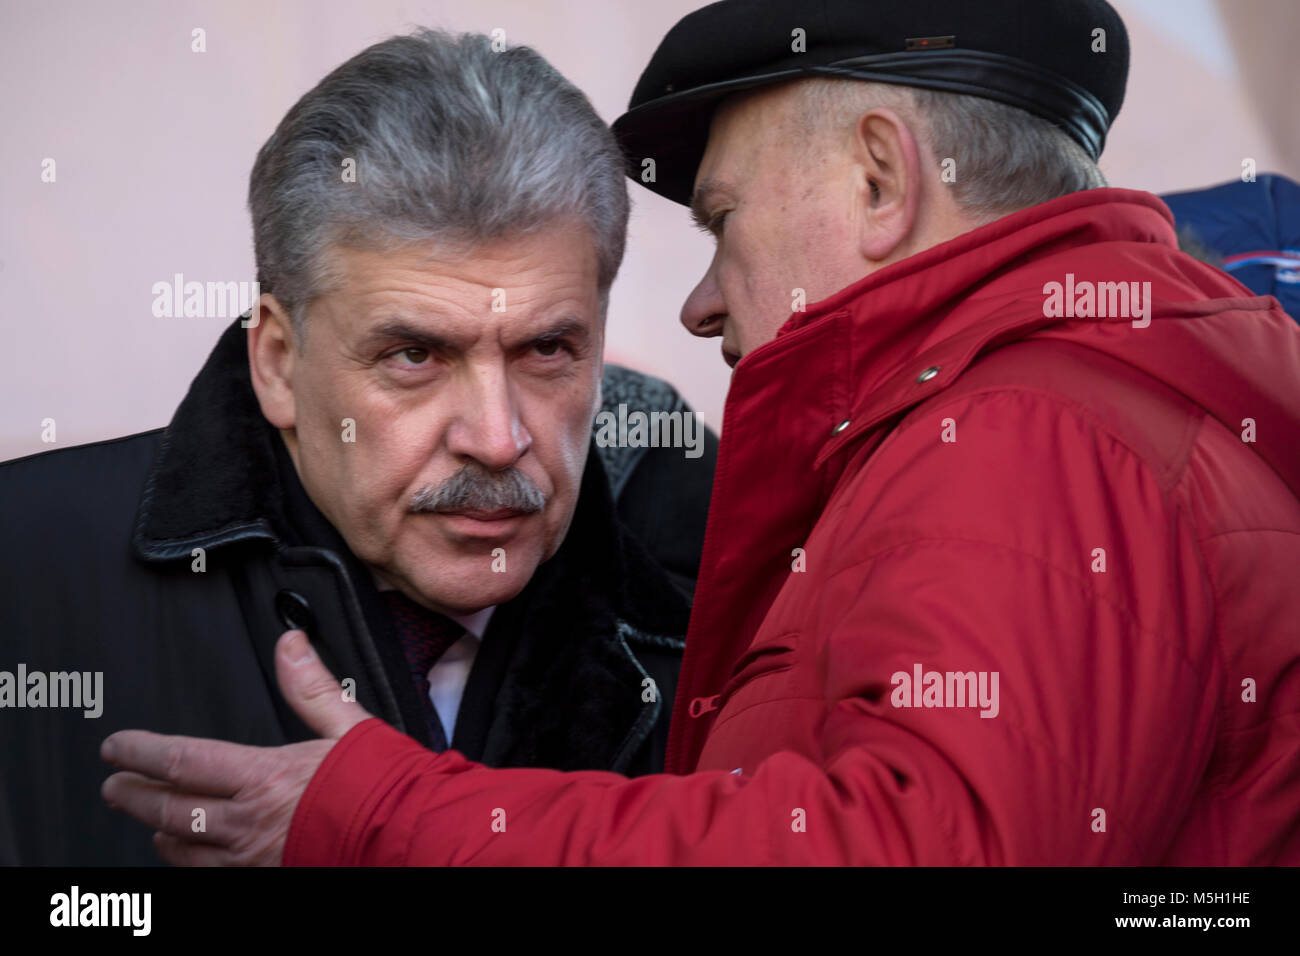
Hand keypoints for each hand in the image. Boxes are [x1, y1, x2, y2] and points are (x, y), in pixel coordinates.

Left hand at [100, 630, 369, 864]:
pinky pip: (210, 875)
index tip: (117, 748)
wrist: (409, 841)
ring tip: (150, 822)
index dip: (140, 752)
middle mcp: (248, 823)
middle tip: (114, 784)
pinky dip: (189, 862)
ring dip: (159, 831)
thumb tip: (289, 645)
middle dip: (133, 795)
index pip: (181, 761)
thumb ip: (311, 686)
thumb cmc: (384, 788)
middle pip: (169, 809)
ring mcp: (253, 859)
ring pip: (183, 849)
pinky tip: (188, 855)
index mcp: (263, 777)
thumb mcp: (349, 725)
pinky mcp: (266, 880)